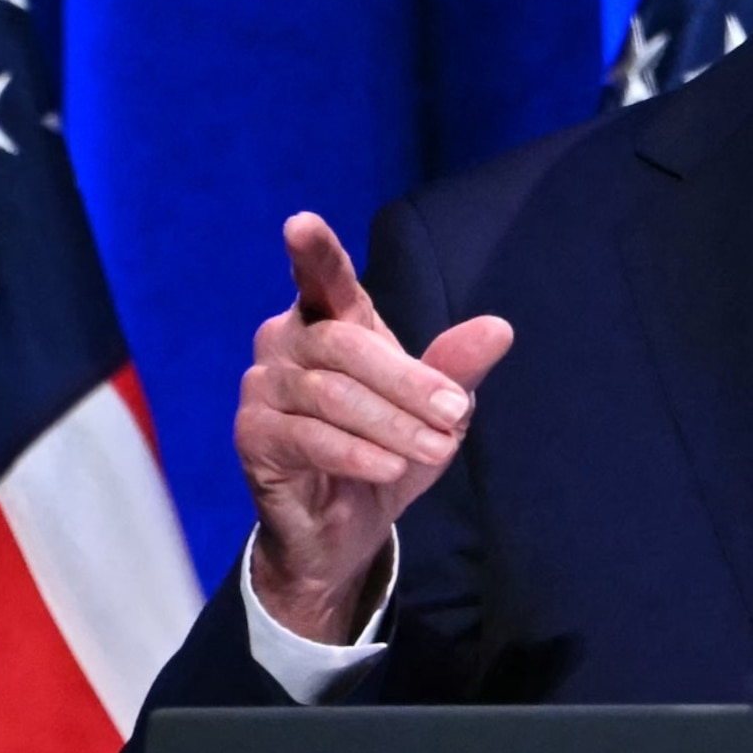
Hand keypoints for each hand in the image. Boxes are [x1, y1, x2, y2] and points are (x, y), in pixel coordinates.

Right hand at [237, 212, 513, 642]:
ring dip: (393, 425)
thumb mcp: (432, 413)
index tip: (300, 224)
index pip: (321, 279)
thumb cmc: (383, 450)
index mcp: (328, 320)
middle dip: (408, 382)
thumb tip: (499, 328)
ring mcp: (262, 388)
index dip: (314, 252)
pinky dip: (357, 454)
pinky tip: (391, 468)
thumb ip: (456, 369)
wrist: (342, 528)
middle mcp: (285, 343)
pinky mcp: (252, 436)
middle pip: (346, 346)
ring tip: (436, 450)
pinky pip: (308, 438)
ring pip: (332, 396)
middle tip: (454, 415)